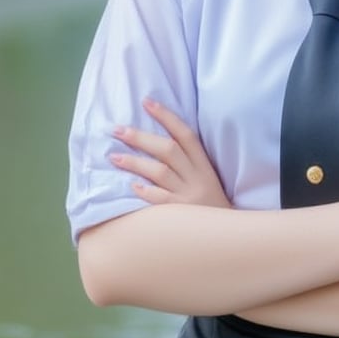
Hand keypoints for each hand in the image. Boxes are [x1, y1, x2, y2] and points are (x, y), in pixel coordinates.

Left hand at [110, 99, 229, 208]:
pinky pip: (160, 199)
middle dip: (141, 138)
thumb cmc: (208, 205)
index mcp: (203, 165)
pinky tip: (132, 185)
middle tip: (118, 130)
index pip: (186, 135)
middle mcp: (197, 177)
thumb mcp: (205, 179)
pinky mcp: (181, 213)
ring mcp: (188, 196)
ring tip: (113, 157)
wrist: (224, 235)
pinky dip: (146, 191)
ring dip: (134, 162)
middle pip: (168, 150)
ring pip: (160, 172)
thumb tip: (156, 142)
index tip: (147, 102)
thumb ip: (187, 162)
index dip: (167, 117)